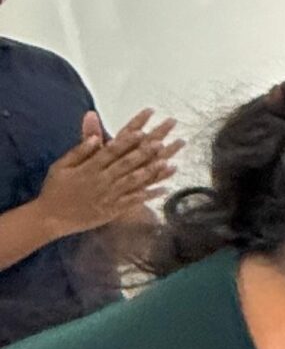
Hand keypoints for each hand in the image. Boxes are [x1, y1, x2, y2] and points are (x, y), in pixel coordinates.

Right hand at [34, 109, 181, 236]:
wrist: (51, 218)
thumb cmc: (55, 189)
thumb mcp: (61, 166)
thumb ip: (80, 151)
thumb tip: (96, 137)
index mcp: (89, 168)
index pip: (111, 151)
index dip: (127, 140)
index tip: (142, 131)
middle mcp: (102, 180)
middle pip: (127, 164)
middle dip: (146, 153)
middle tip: (162, 143)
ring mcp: (109, 196)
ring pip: (134, 182)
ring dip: (152, 172)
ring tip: (169, 163)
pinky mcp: (113, 210)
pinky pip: (134, 202)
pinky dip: (149, 195)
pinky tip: (164, 188)